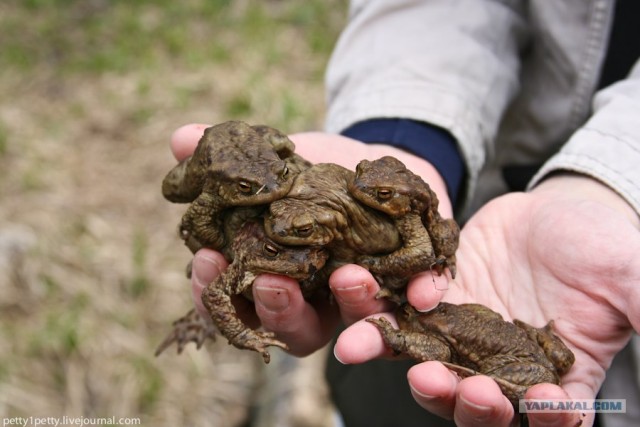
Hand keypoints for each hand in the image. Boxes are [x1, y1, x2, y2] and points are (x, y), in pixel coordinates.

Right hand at [168, 124, 451, 355]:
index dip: (212, 291)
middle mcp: (314, 300)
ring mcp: (359, 299)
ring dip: (348, 306)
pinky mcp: (407, 286)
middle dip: (277, 307)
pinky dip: (419, 297)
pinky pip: (416, 302)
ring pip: (352, 324)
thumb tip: (180, 140)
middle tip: (270, 280)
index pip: (232, 303)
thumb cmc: (307, 170)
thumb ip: (228, 159)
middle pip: (292, 325)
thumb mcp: (269, 161)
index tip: (205, 260)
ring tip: (347, 276)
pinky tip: (424, 291)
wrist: (369, 159)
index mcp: (269, 278)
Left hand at [334, 174, 639, 425]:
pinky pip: (397, 308)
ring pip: (418, 356)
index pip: (550, 417)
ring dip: (388, 352)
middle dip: (451, 395)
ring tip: (358, 344)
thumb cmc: (603, 245)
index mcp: (556, 376)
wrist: (555, 210)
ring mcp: (460, 334)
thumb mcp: (631, 275)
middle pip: (470, 399)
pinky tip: (358, 285)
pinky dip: (375, 302)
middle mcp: (500, 366)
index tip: (538, 404)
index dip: (543, 419)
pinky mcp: (432, 300)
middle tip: (434, 380)